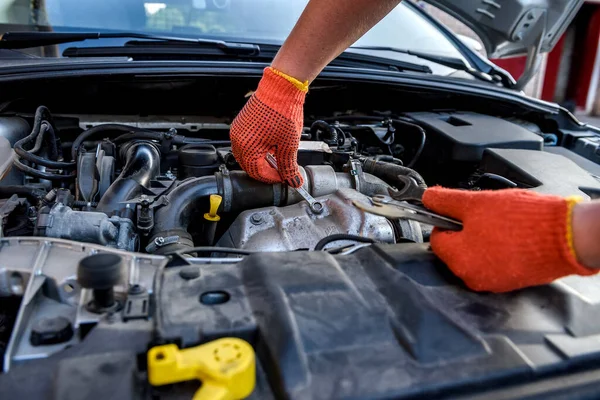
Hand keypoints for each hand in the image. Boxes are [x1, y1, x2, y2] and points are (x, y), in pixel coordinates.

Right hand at [230, 67, 307, 187]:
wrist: (281, 86)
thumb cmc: (283, 110)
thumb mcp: (289, 144)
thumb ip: (289, 166)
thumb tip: (293, 181)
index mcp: (247, 147)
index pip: (257, 173)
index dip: (273, 178)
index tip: (285, 177)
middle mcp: (238, 139)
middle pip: (249, 166)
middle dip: (266, 170)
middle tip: (281, 171)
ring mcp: (238, 130)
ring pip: (247, 155)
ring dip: (261, 160)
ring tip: (278, 156)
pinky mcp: (242, 123)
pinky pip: (246, 143)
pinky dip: (257, 149)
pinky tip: (271, 145)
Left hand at [423, 187, 596, 292]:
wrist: (566, 235)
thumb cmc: (523, 221)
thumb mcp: (476, 202)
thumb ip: (446, 201)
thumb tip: (428, 198)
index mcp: (458, 260)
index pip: (437, 238)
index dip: (446, 220)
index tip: (458, 211)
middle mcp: (472, 277)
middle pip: (455, 249)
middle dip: (465, 231)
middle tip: (485, 216)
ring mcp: (493, 282)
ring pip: (475, 255)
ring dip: (482, 239)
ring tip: (502, 225)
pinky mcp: (512, 282)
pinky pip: (495, 263)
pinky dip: (498, 250)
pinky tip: (512, 237)